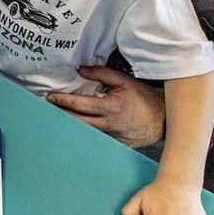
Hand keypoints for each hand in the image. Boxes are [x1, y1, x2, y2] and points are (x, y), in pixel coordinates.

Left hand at [46, 66, 165, 147]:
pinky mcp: (117, 144)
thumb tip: (81, 70)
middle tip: (50, 108)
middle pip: (78, 121)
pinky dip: (90, 132)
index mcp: (110, 107)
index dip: (63, 100)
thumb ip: (101, 74)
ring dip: (75, 123)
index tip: (50, 97)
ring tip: (64, 115)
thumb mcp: (123, 80)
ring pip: (87, 131)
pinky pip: (99, 138)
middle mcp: (110, 124)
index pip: (80, 104)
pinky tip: (83, 127)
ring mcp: (113, 137)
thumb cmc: (144, 97)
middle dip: (62, 113)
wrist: (163, 117)